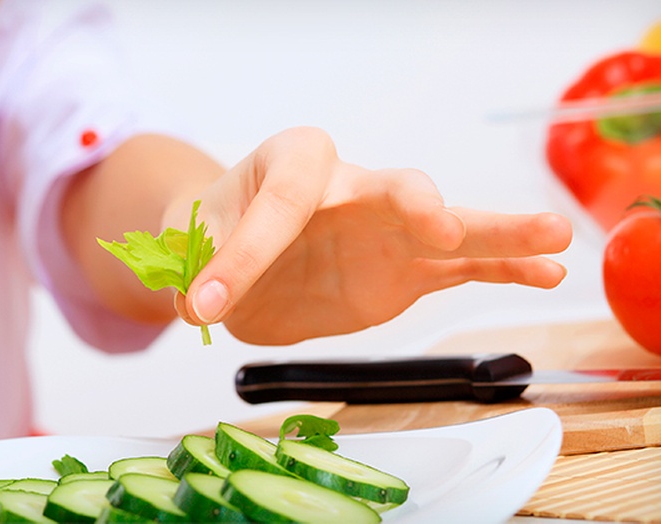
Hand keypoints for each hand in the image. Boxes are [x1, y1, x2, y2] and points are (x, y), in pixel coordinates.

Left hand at [173, 127, 572, 344]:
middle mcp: (352, 186)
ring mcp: (387, 229)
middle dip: (416, 205)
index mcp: (293, 163)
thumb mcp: (190, 238)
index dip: (246, 251)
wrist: (240, 259)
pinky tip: (547, 270)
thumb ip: (196, 263)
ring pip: (449, 226)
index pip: (283, 197)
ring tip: (552, 235)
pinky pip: (461, 269)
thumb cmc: (219, 229)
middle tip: (437, 223)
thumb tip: (196, 301)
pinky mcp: (406, 269)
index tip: (209, 301)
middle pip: (395, 187)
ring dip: (496, 232)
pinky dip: (502, 269)